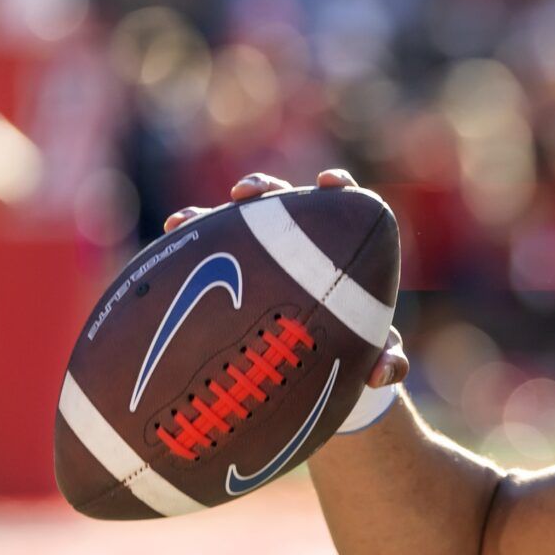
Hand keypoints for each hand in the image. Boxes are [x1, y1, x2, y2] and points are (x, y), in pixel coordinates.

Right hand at [163, 168, 408, 389]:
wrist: (323, 369)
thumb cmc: (359, 349)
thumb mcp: (377, 356)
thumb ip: (390, 361)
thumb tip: (385, 372)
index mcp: (342, 249)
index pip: (341, 204)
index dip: (336, 186)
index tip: (329, 182)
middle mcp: (300, 244)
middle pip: (281, 203)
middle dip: (261, 190)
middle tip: (244, 194)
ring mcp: (262, 258)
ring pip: (234, 227)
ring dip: (208, 217)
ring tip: (185, 221)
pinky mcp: (232, 276)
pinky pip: (204, 260)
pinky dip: (184, 252)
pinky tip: (164, 254)